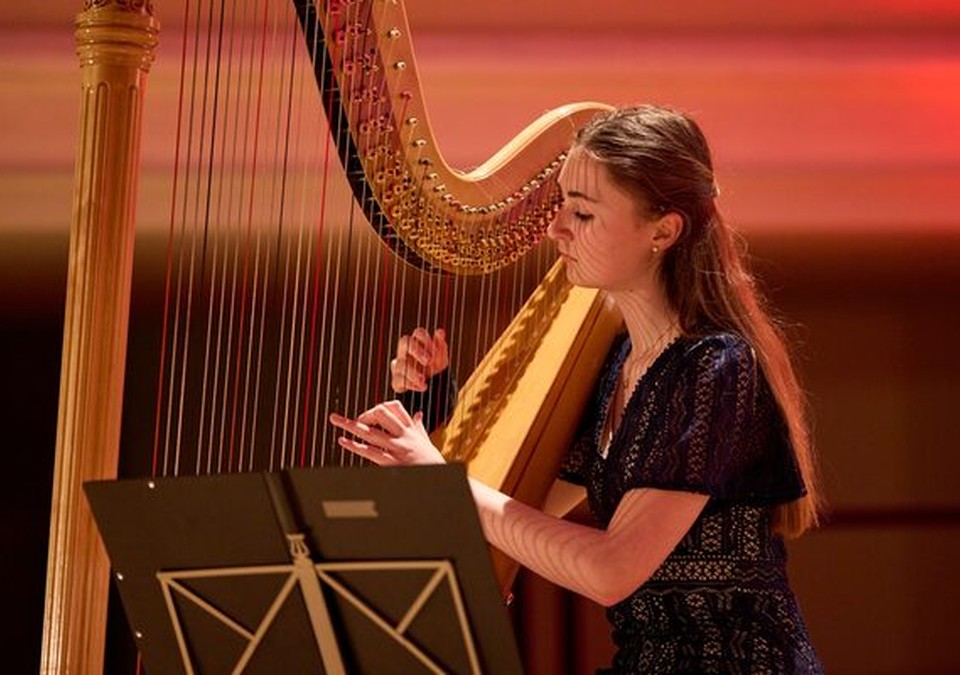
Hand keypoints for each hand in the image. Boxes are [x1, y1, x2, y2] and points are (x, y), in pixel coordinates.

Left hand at [329, 400, 445, 465]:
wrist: (440, 479)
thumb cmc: (433, 461)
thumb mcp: (427, 440)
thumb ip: (419, 427)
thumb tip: (418, 414)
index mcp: (410, 429)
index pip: (394, 407)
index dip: (379, 407)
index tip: (370, 414)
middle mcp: (403, 435)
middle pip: (380, 414)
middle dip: (363, 414)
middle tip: (348, 419)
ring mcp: (397, 448)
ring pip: (370, 432)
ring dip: (350, 425)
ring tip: (334, 420)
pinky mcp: (393, 462)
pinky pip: (371, 452)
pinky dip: (355, 446)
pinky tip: (343, 441)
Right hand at [391, 327, 447, 392]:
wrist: (432, 387)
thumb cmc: (434, 367)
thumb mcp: (441, 358)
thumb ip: (440, 345)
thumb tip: (440, 332)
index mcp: (418, 343)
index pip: (418, 333)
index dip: (426, 340)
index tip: (435, 352)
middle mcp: (406, 351)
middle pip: (404, 341)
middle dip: (416, 350)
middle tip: (429, 361)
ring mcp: (399, 365)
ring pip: (401, 364)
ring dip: (413, 373)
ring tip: (424, 380)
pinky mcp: (396, 380)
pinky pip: (399, 380)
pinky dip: (411, 384)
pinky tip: (422, 387)